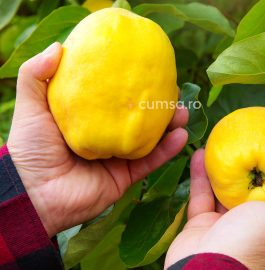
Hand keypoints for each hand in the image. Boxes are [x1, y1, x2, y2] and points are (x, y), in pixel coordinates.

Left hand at [7, 43, 187, 236]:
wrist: (33, 193)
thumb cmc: (29, 148)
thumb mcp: (30, 105)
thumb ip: (36, 75)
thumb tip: (59, 45)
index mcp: (87, 119)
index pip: (114, 99)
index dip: (132, 85)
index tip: (148, 69)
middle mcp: (105, 137)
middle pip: (137, 118)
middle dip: (158, 105)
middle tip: (173, 90)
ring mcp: (116, 158)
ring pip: (150, 140)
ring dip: (170, 126)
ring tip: (183, 111)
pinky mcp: (124, 178)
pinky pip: (151, 162)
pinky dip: (168, 150)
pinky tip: (182, 135)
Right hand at [165, 149, 264, 269]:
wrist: (202, 266)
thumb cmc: (249, 243)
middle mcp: (254, 226)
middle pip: (257, 192)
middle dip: (255, 169)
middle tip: (253, 143)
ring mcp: (227, 224)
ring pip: (227, 190)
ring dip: (223, 168)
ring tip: (222, 144)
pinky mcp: (204, 221)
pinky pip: (203, 194)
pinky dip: (201, 176)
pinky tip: (200, 155)